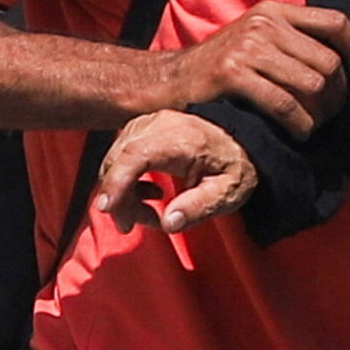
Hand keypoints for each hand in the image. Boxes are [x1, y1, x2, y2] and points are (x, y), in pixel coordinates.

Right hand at [102, 108, 253, 234]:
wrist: (243, 138)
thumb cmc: (236, 164)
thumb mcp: (228, 192)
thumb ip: (198, 207)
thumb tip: (168, 223)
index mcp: (180, 139)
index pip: (135, 155)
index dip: (116, 182)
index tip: (106, 208)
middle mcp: (158, 125)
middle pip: (119, 161)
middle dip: (120, 200)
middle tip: (135, 225)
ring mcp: (148, 124)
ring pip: (116, 161)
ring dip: (123, 193)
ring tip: (151, 214)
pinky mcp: (144, 129)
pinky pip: (121, 156)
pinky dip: (126, 181)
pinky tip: (151, 194)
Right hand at [161, 0, 349, 133]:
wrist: (169, 80)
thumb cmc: (221, 68)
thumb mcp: (256, 40)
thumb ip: (293, 42)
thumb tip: (344, 65)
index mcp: (275, 12)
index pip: (335, 23)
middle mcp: (264, 24)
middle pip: (328, 62)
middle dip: (338, 96)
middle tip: (330, 115)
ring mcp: (247, 48)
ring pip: (311, 85)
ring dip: (320, 114)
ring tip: (313, 126)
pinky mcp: (232, 74)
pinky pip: (285, 105)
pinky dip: (299, 125)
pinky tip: (297, 133)